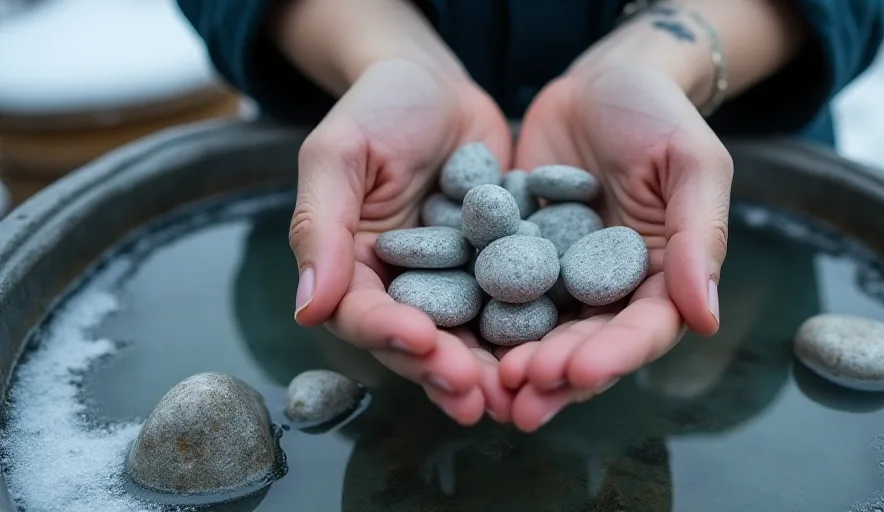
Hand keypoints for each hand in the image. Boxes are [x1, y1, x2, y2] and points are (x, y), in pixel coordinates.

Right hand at [289, 59, 513, 424]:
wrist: (439, 86)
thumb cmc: (379, 109)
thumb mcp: (339, 155)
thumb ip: (322, 227)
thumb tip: (307, 308)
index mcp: (354, 268)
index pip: (363, 314)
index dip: (388, 333)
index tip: (420, 340)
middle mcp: (404, 286)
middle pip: (419, 342)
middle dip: (445, 370)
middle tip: (476, 394)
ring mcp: (454, 283)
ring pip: (468, 338)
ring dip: (488, 370)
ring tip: (513, 393)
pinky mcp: (498, 272)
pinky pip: (514, 307)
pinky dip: (529, 332)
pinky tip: (554, 351)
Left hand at [499, 63, 732, 431]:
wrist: (598, 81)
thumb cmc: (658, 113)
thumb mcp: (692, 163)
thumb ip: (697, 236)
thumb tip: (707, 317)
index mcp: (660, 276)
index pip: (643, 329)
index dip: (614, 356)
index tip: (579, 372)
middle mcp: (609, 288)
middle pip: (587, 345)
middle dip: (556, 376)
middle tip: (522, 397)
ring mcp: (560, 277)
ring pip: (540, 333)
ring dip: (517, 364)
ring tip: (490, 388)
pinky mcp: (517, 258)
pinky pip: (497, 294)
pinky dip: (480, 320)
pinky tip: (454, 339)